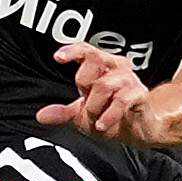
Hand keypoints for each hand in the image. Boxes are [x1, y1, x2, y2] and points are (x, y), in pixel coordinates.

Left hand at [39, 42, 173, 147]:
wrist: (137, 131)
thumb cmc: (111, 116)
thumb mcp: (81, 117)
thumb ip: (62, 114)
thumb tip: (41, 116)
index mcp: (102, 67)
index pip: (86, 50)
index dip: (73, 51)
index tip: (58, 58)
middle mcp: (117, 68)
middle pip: (95, 60)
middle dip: (84, 84)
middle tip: (86, 103)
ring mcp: (129, 80)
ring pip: (104, 85)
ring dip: (94, 106)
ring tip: (96, 119)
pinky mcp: (140, 95)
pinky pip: (121, 100)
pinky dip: (108, 115)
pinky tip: (102, 124)